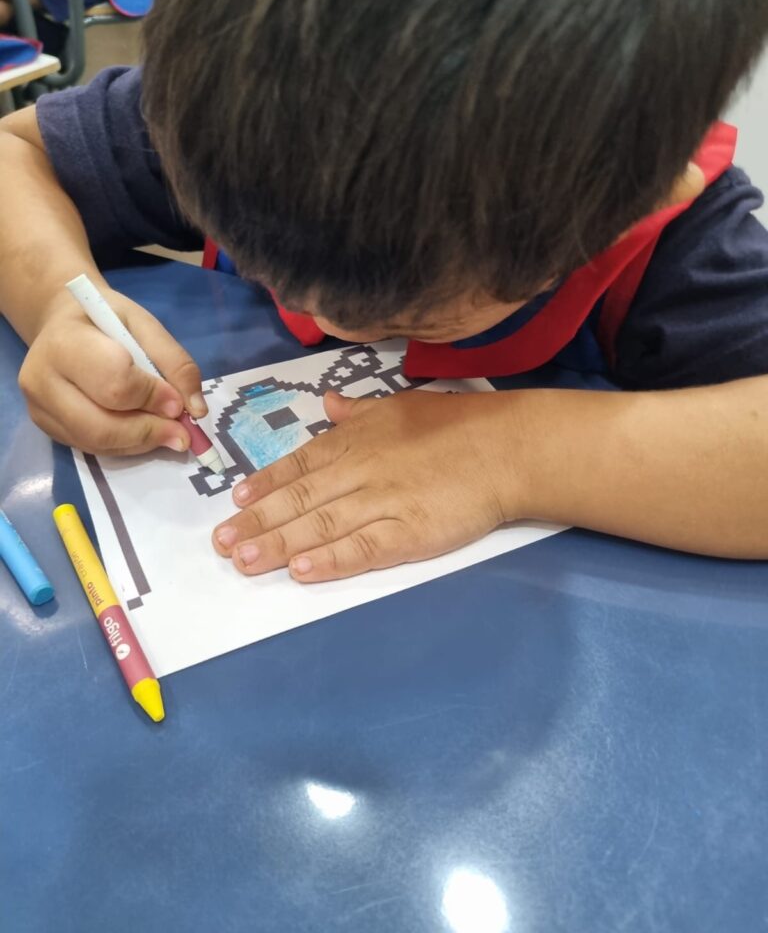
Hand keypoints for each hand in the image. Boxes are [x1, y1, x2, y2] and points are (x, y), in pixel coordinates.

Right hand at [19, 283, 205, 454]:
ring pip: (97, 443)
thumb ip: (175, 363)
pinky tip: (143, 430)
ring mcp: (39, 408)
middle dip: (149, 431)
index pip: (113, 383)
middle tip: (183, 432)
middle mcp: (40, 379)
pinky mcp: (47, 429)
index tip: (179, 403)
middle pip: (100, 425)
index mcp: (64, 342)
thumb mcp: (146, 326)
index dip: (152, 397)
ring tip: (169, 431)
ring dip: (142, 442)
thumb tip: (196, 411)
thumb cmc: (106, 320)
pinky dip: (126, 445)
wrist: (63, 324)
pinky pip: (92, 448)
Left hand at [213, 389, 523, 580]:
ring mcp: (382, 503)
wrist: (505, 449)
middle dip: (257, 522)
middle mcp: (359, 470)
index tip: (235, 502)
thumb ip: (358, 411)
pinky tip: (301, 570)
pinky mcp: (408, 533)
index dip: (265, 485)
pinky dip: (329, 560)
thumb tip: (327, 402)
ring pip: (319, 525)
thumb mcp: (400, 405)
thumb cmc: (455, 424)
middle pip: (299, 500)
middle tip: (222, 543)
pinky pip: (361, 549)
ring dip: (278, 544)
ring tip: (245, 562)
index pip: (299, 465)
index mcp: (355, 440)